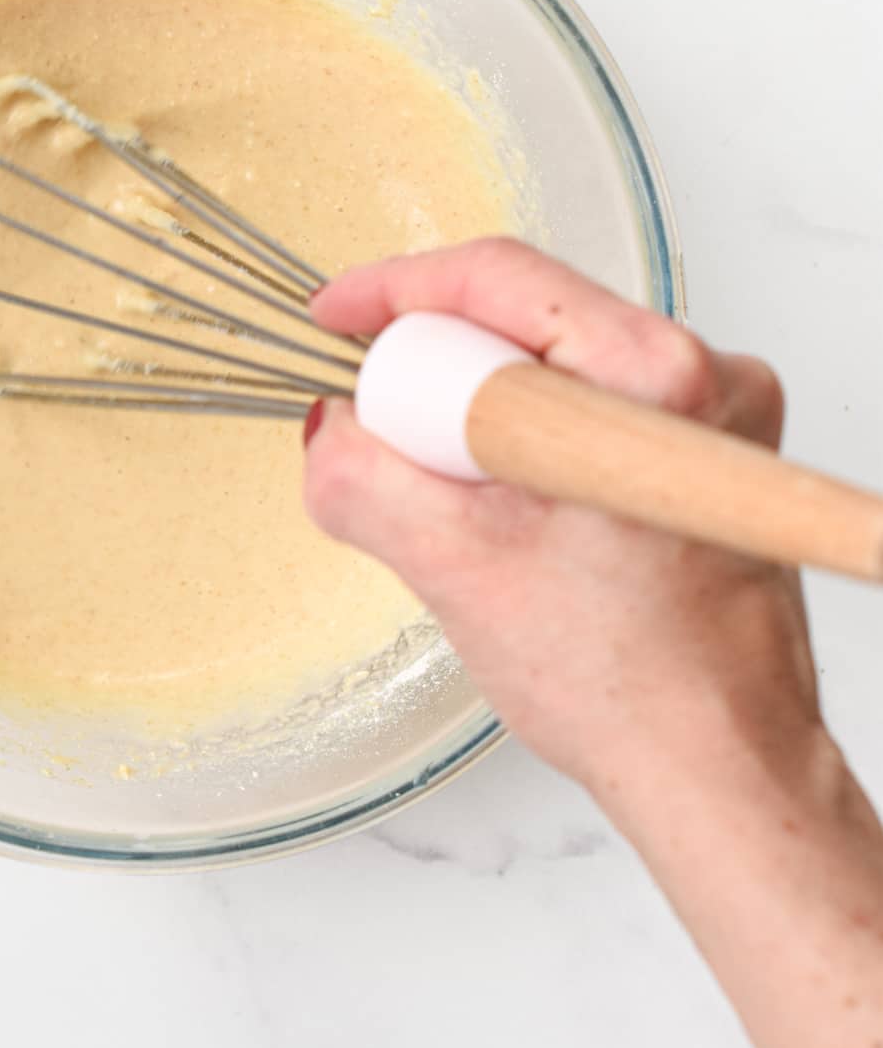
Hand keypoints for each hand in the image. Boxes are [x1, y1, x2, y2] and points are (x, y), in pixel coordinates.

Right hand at [303, 239, 819, 800]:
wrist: (718, 770)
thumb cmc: (631, 686)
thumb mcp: (452, 567)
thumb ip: (362, 477)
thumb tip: (329, 429)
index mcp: (653, 377)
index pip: (497, 277)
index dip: (395, 292)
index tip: (336, 318)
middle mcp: (706, 377)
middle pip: (528, 318)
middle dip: (439, 373)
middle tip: (386, 435)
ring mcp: (718, 417)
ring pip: (555, 368)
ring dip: (485, 419)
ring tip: (465, 509)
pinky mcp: (713, 456)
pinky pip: (592, 408)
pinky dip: (533, 445)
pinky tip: (516, 521)